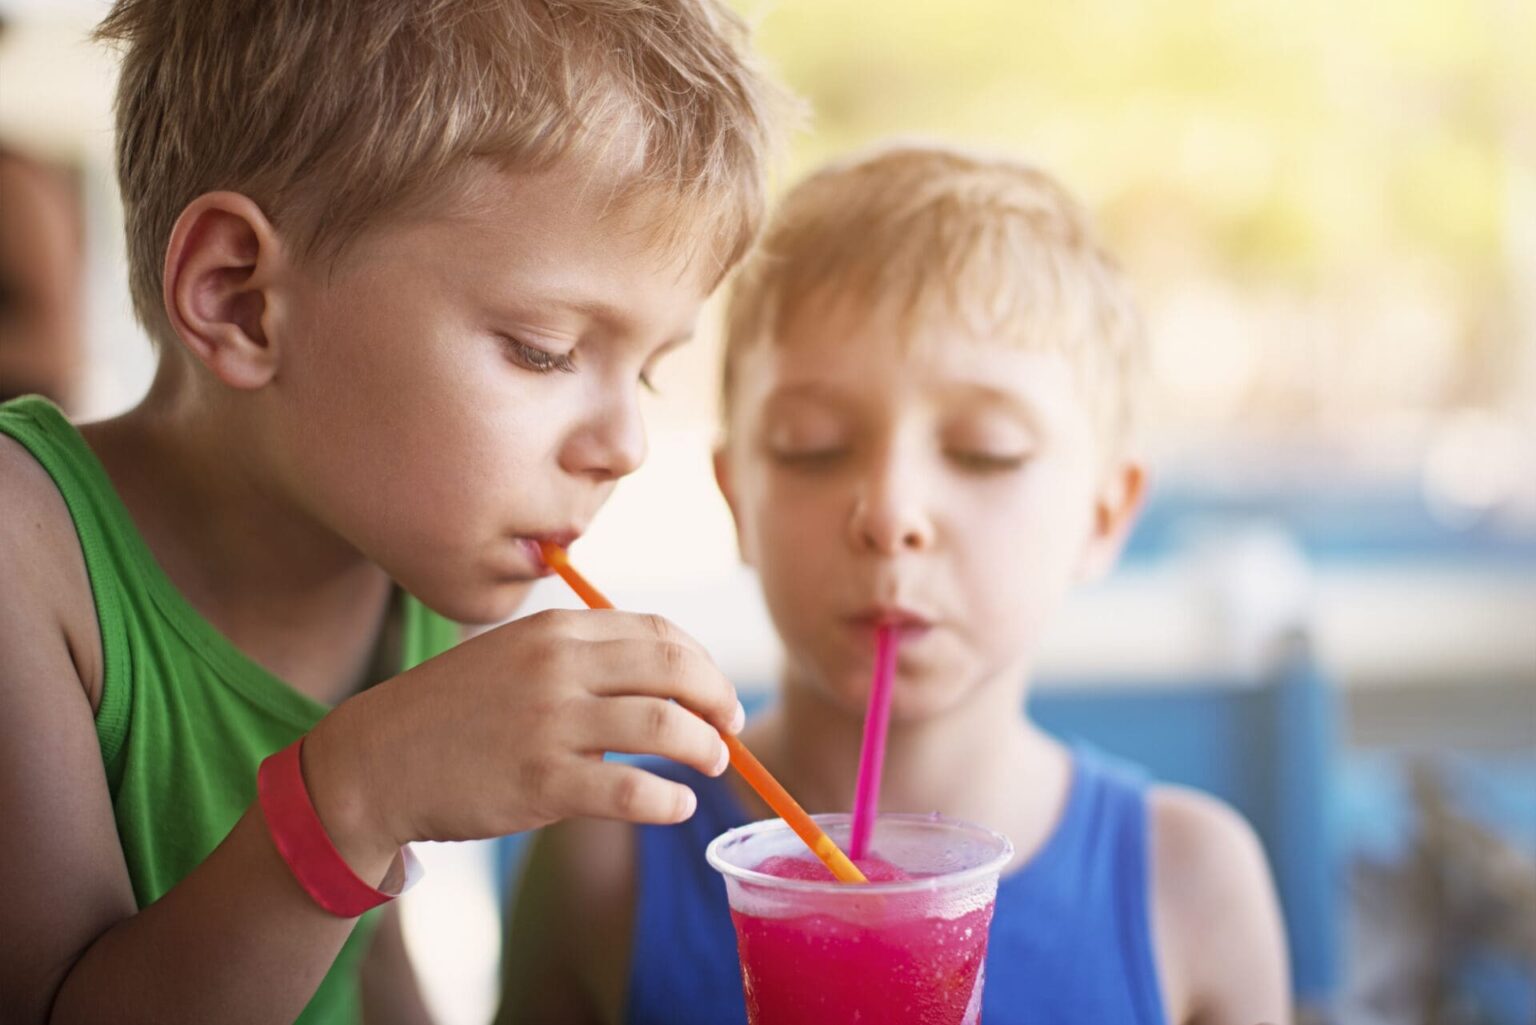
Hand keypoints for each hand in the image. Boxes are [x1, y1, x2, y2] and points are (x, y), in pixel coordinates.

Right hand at [302, 609, 742, 872]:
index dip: (703, 664)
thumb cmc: (455, 712)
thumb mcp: (515, 657)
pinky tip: (677, 806)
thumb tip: (666, 680)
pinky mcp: (542, 782)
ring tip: (713, 764)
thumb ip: (581, 657)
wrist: (377, 761)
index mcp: (556, 631)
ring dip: (705, 747)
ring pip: (664, 726)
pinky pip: (631, 790)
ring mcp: (550, 724)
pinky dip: (669, 799)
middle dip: (717, 698)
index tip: (716, 693)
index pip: (659, 633)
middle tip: (732, 728)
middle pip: (674, 670)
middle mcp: (557, 667)